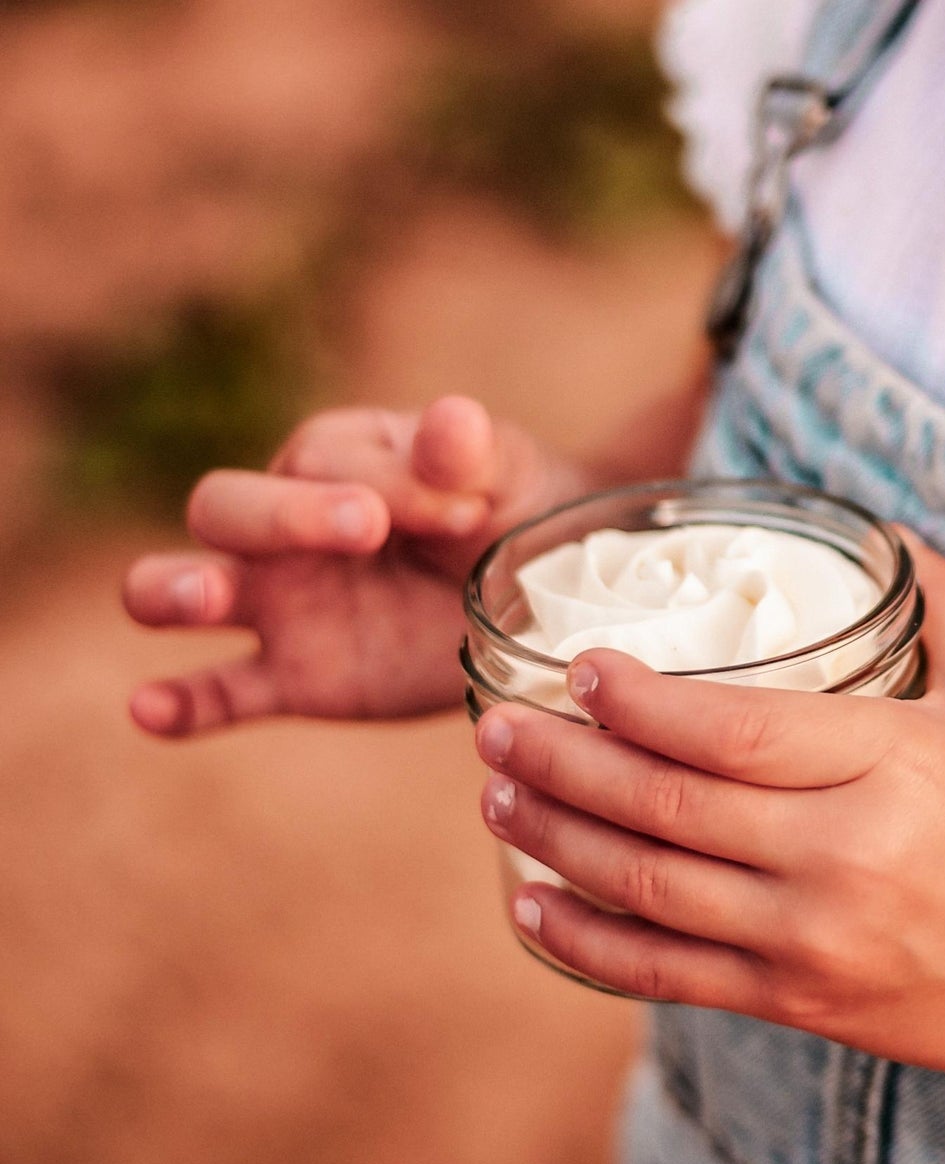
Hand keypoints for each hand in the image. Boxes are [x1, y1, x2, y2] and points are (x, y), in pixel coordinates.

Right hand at [123, 396, 586, 734]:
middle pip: (224, 508)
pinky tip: (148, 710)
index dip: (389, 484)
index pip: (322, 462)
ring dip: (172, 589)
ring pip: (182, 590)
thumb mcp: (502, 477)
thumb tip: (454, 417)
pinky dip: (180, 705)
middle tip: (367, 529)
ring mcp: (281, 606)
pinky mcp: (296, 679)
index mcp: (332, 461)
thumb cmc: (513, 517)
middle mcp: (285, 530)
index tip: (466, 510)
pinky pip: (220, 693)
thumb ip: (466, 455)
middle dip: (282, 516)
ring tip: (201, 597)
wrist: (542, 603)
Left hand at [475, 537, 944, 1095]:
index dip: (638, 701)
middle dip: (562, 763)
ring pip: (646, 887)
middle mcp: (839, 857)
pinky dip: (583, 943)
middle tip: (495, 725)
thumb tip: (893, 532)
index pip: (731, 730)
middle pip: (666, 805)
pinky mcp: (792, 1001)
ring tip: (495, 795)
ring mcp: (809, 941)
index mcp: (888, 767)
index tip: (579, 668)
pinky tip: (530, 904)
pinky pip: (662, 975)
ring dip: (553, 838)